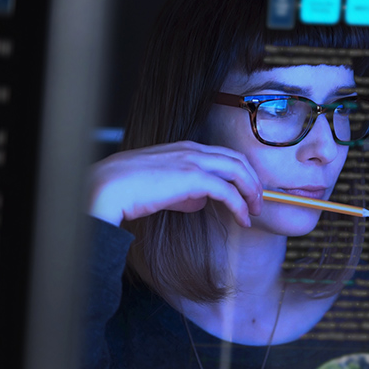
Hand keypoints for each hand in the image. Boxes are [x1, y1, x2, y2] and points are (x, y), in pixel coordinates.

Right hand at [89, 141, 262, 227]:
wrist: (110, 187)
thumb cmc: (129, 189)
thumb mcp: (162, 187)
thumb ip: (184, 191)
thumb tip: (200, 202)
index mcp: (185, 148)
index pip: (224, 156)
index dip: (241, 174)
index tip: (247, 193)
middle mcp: (193, 150)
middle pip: (238, 160)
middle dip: (253, 182)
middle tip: (258, 203)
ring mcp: (194, 161)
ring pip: (238, 171)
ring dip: (252, 192)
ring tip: (254, 212)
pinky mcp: (193, 178)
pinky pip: (228, 191)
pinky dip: (240, 205)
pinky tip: (242, 220)